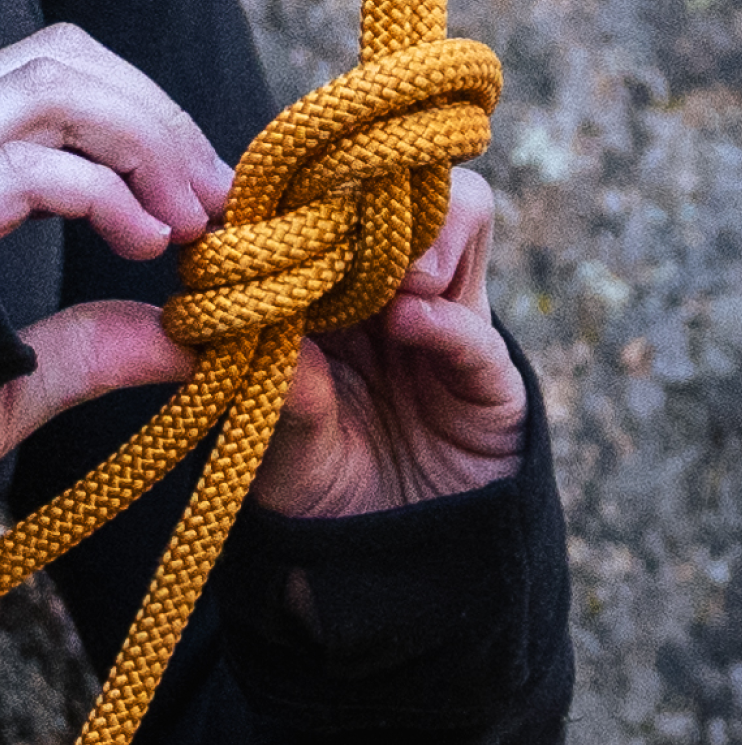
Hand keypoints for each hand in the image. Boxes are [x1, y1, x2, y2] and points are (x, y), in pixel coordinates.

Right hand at [0, 24, 234, 495]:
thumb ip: (83, 356)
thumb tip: (183, 342)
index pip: (43, 74)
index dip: (137, 110)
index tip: (199, 194)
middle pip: (57, 56)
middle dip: (156, 111)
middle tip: (216, 196)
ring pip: (45, 81)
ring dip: (141, 135)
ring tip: (188, 217)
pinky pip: (25, 163)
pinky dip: (104, 191)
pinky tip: (143, 244)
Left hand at [250, 169, 525, 519]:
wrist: (386, 563)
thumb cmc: (317, 483)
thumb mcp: (278, 439)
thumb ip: (276, 390)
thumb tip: (254, 327)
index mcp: (330, 281)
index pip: (330, 195)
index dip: (304, 187)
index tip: (271, 200)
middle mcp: (390, 285)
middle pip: (400, 180)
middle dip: (369, 185)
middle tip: (334, 220)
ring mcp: (445, 319)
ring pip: (460, 214)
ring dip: (421, 229)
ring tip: (387, 279)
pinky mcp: (489, 376)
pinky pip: (476, 330)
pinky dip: (444, 318)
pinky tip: (408, 322)